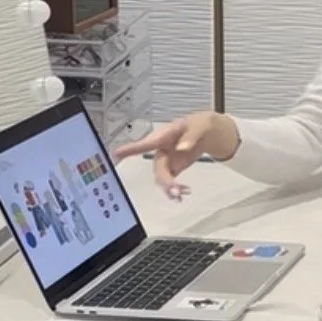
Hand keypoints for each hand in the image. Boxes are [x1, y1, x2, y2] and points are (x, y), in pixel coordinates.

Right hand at [115, 111, 239, 200]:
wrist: (206, 132)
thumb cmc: (199, 125)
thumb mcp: (200, 126)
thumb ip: (191, 137)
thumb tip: (181, 148)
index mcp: (164, 136)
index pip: (146, 143)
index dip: (130, 148)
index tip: (115, 153)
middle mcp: (161, 149)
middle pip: (157, 167)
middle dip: (164, 180)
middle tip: (174, 191)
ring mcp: (166, 160)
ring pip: (161, 177)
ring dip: (169, 188)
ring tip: (180, 195)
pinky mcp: (172, 168)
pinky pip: (169, 181)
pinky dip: (174, 190)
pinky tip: (181, 195)